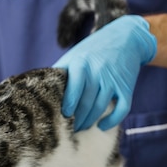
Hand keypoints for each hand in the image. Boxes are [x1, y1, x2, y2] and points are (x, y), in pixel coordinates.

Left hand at [53, 15, 156, 130]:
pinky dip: (112, 121)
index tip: (61, 118)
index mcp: (81, 65)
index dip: (68, 107)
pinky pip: (122, 109)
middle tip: (68, 129)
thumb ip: (59, 72)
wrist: (125, 37)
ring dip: (89, 122)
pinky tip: (101, 126)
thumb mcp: (73, 56)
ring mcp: (113, 81)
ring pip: (100, 108)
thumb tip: (40, 91)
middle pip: (86, 104)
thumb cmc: (91, 50)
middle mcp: (98, 72)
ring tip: (80, 128)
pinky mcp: (126, 87)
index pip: (73, 90)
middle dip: (77, 120)